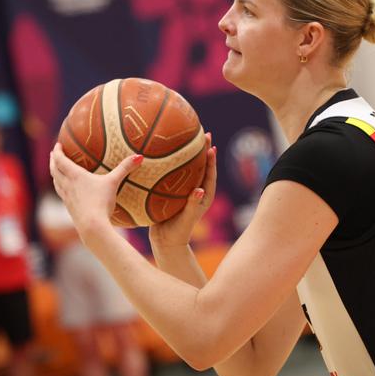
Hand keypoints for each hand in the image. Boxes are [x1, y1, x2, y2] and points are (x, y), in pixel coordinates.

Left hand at [49, 143, 142, 237]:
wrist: (92, 226)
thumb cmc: (101, 202)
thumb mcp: (113, 183)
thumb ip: (125, 168)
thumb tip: (140, 156)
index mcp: (75, 176)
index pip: (61, 160)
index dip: (57, 151)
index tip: (57, 144)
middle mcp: (67, 185)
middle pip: (54, 170)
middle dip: (53, 161)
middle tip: (53, 154)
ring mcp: (66, 198)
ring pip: (55, 182)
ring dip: (54, 174)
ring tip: (56, 170)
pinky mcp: (69, 208)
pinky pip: (61, 194)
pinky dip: (60, 187)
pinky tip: (66, 191)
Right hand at [149, 132, 217, 249]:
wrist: (165, 242)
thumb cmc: (178, 232)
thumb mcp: (186, 217)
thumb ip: (193, 204)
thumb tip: (200, 190)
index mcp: (204, 195)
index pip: (210, 173)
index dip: (211, 159)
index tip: (211, 145)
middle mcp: (196, 190)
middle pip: (201, 166)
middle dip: (202, 150)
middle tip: (203, 133)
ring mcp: (184, 191)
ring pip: (188, 168)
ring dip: (188, 154)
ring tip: (186, 138)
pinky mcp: (173, 192)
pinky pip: (174, 174)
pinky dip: (172, 164)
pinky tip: (163, 155)